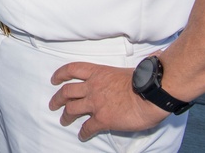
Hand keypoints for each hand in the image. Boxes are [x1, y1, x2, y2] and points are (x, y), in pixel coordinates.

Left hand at [49, 62, 168, 140]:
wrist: (151, 94)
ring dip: (65, 116)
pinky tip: (82, 135)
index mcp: (98, 72)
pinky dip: (83, 132)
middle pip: (67, 92)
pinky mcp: (102, 119)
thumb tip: (129, 70)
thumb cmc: (144, 80)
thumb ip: (118, 73)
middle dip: (57, 99)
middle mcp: (92, 87)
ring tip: (63, 120)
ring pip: (72, 109)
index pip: (72, 70)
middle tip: (53, 104)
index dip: (60, 74)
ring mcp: (95, 103)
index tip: (54, 80)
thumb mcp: (125, 70)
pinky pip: (87, 127)